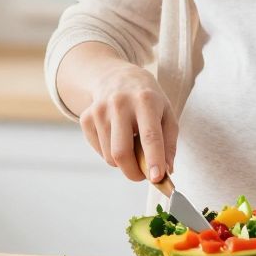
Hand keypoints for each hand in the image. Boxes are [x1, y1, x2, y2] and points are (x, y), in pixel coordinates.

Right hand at [77, 61, 178, 183]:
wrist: (116, 77)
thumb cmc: (147, 99)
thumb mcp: (167, 113)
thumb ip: (169, 143)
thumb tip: (167, 171)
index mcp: (146, 100)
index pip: (150, 135)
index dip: (154, 159)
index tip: (157, 178)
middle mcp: (120, 104)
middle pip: (122, 152)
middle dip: (134, 173)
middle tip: (143, 175)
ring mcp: (99, 111)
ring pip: (110, 157)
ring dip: (123, 163)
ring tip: (132, 146)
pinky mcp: (86, 118)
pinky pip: (99, 151)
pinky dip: (110, 153)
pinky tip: (117, 137)